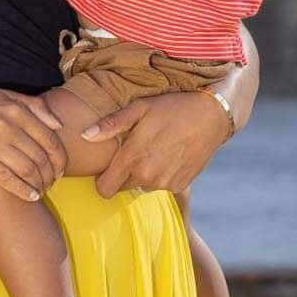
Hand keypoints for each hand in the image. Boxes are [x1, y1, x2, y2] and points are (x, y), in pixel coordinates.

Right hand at [0, 86, 68, 203]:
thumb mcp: (3, 95)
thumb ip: (34, 106)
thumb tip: (59, 124)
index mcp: (16, 110)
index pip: (50, 139)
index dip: (60, 159)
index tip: (61, 169)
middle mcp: (6, 126)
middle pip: (40, 158)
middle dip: (51, 175)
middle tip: (52, 183)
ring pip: (26, 170)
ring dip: (39, 184)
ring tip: (41, 190)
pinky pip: (6, 179)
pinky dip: (22, 190)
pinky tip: (30, 197)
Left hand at [88, 89, 232, 197]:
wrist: (212, 116)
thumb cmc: (172, 107)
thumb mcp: (140, 108)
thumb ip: (111, 124)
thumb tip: (84, 136)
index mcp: (132, 158)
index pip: (103, 188)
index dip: (102, 178)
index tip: (108, 166)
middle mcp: (146, 175)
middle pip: (121, 188)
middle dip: (122, 175)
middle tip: (134, 154)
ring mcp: (164, 183)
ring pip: (141, 187)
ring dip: (143, 175)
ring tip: (154, 151)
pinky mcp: (180, 186)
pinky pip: (161, 187)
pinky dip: (162, 176)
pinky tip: (169, 156)